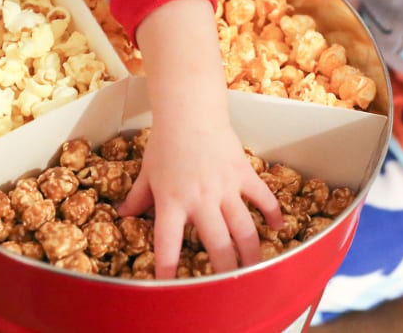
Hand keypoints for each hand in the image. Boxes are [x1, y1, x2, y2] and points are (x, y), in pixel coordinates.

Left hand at [118, 0, 283, 278]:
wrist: (190, 112)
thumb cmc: (165, 143)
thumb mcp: (147, 172)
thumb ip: (138, 197)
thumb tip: (122, 215)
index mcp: (172, 201)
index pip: (168, 244)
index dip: (169, 269)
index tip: (171, 289)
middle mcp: (200, 199)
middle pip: (216, 244)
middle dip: (224, 271)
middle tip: (229, 288)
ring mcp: (225, 187)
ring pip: (243, 228)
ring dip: (251, 252)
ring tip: (256, 270)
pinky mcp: (244, 174)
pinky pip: (263, 198)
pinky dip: (273, 213)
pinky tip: (279, 228)